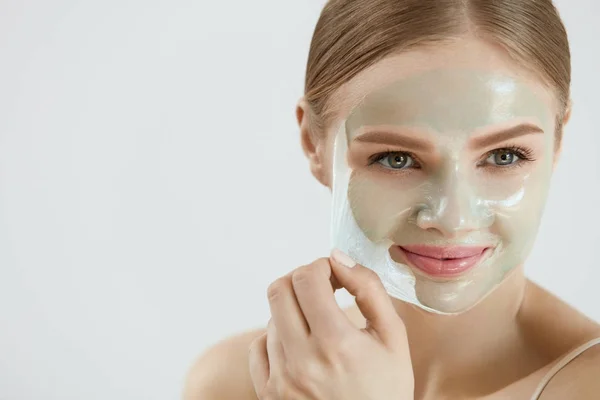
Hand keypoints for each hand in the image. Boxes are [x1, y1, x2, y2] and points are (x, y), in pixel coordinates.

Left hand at [248, 249, 413, 399]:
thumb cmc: (386, 389)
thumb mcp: (393, 337)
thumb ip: (369, 289)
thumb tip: (337, 256)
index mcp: (336, 342)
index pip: (305, 278)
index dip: (320, 266)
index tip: (334, 276)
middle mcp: (302, 360)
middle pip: (278, 290)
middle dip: (300, 281)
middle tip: (321, 291)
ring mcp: (280, 379)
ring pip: (270, 317)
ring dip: (293, 311)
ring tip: (318, 327)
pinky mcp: (267, 393)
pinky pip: (259, 346)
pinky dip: (277, 338)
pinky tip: (301, 348)